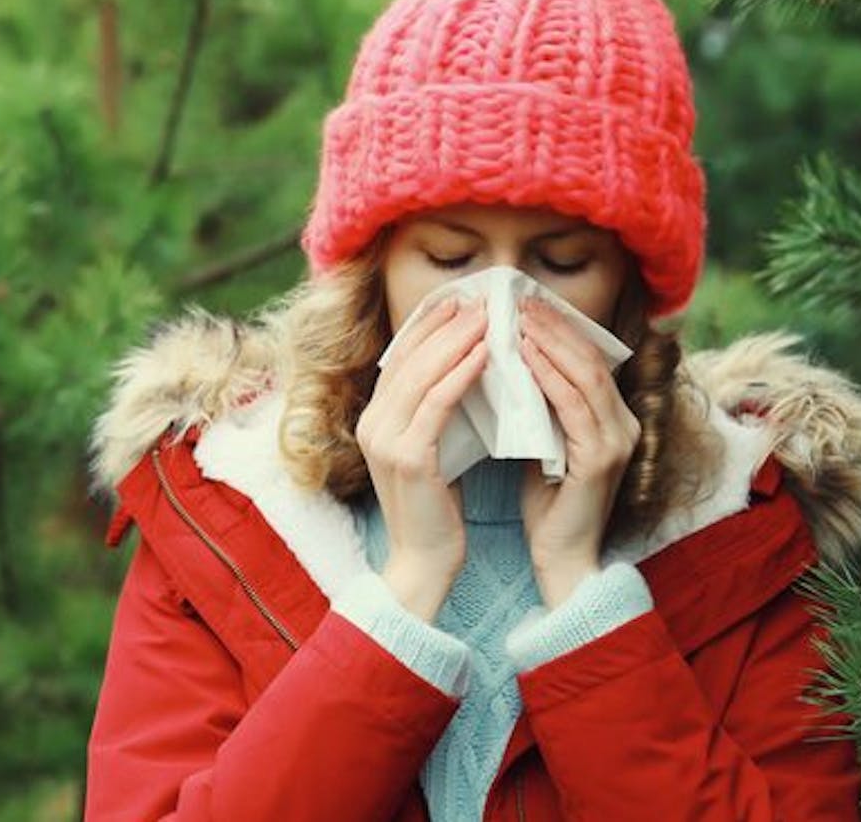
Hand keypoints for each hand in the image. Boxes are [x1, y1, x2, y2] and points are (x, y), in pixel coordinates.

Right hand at [356, 295, 487, 620]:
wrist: (424, 564)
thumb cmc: (436, 509)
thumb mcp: (432, 450)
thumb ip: (436, 413)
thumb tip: (467, 368)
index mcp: (374, 419)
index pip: (401, 358)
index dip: (428, 324)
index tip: (458, 299)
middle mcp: (372, 424)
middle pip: (409, 358)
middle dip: (445, 323)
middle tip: (479, 297)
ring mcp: (386, 440)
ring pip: (423, 374)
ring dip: (458, 339)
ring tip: (488, 315)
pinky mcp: (409, 458)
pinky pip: (438, 404)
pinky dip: (462, 373)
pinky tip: (487, 354)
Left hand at [516, 295, 639, 607]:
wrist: (562, 560)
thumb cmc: (549, 505)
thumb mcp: (545, 443)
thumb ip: (541, 408)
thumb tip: (509, 364)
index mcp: (614, 419)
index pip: (589, 360)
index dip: (560, 328)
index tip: (526, 303)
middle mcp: (624, 425)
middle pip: (591, 359)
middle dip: (554, 326)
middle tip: (519, 299)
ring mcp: (616, 441)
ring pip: (585, 376)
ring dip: (549, 342)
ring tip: (518, 318)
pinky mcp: (600, 460)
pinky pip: (573, 407)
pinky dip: (548, 377)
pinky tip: (524, 356)